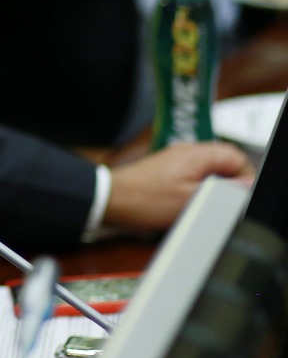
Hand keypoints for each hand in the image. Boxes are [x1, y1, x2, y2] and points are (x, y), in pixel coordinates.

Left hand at [105, 142, 252, 231]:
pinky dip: (195, 189)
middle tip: (223, 203)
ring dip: (211, 188)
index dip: (245, 176)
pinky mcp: (165, 170)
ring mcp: (175, 159)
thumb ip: (224, 191)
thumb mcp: (192, 200)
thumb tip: (248, 184)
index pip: (236, 156)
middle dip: (228, 183)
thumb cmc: (145, 200)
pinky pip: (191, 176)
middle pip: (223, 162)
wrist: (109, 200)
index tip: (242, 195)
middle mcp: (187, 151)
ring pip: (207, 171)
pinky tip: (187, 205)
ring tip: (203, 205)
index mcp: (197, 154)